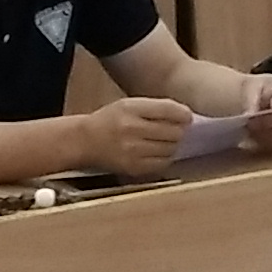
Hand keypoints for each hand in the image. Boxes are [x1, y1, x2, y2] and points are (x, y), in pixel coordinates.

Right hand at [72, 96, 190, 176]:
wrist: (84, 141)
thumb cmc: (110, 120)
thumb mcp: (129, 104)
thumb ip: (155, 108)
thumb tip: (186, 116)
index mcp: (131, 108)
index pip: (169, 110)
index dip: (183, 114)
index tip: (187, 116)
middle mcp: (132, 129)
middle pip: (173, 131)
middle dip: (179, 131)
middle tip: (175, 130)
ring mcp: (133, 150)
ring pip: (170, 149)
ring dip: (173, 145)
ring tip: (164, 141)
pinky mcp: (134, 167)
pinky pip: (162, 164)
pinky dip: (164, 158)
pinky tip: (157, 152)